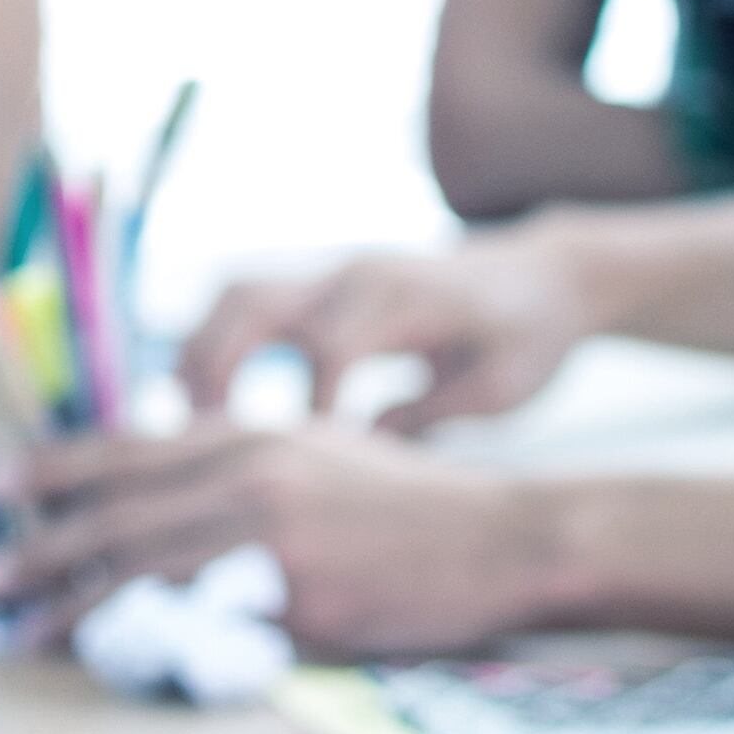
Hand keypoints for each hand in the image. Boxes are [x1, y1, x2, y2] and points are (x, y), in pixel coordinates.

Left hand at [0, 422, 552, 653]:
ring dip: (72, 597)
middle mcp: (251, 470)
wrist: (504, 535)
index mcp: (255, 431)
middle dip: (43, 541)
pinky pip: (205, 622)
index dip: (55, 467)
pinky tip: (113, 658)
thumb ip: (246, 467)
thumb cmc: (416, 505)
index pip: (129, 446)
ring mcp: (272, 534)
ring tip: (24, 625)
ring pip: (143, 564)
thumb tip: (169, 502)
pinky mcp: (297, 594)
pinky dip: (149, 639)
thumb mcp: (323, 454)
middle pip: (118, 507)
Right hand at [180, 231, 602, 430]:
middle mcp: (357, 270)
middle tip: (198, 443)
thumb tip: (361, 453)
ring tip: (185, 425)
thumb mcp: (501, 387)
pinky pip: (248, 300)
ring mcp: (334, 267)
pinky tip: (206, 406)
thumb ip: (432, 416)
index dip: (311, 407)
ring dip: (199, 352)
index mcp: (406, 296)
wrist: (548, 274)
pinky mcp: (324, 279)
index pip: (331, 345)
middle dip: (215, 369)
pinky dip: (216, 344)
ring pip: (236, 292)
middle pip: (254, 300)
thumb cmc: (530, 338)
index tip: (304, 466)